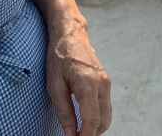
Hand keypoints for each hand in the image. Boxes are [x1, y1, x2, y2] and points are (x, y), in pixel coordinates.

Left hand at [45, 17, 111, 135]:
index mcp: (88, 84)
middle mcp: (102, 84)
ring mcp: (106, 82)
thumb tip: (70, 135)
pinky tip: (83, 120)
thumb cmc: (59, 58)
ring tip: (77, 132)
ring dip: (94, 128)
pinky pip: (105, 107)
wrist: (70, 34)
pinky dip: (97, 118)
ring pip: (107, 116)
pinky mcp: (106, 81)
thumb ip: (64, 113)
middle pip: (103, 122)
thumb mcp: (54, 86)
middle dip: (90, 134)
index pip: (92, 121)